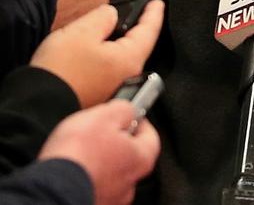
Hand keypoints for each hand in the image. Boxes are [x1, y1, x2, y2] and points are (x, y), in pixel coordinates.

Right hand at [31, 0, 163, 107]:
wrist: (38, 103)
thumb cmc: (61, 70)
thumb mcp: (83, 30)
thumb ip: (104, 16)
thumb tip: (112, 15)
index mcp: (129, 60)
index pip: (149, 31)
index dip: (154, 14)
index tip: (158, 4)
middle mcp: (126, 76)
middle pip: (138, 44)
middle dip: (138, 27)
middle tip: (139, 11)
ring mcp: (113, 87)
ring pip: (123, 56)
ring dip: (120, 40)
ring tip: (114, 26)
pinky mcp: (99, 93)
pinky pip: (110, 67)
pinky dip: (108, 54)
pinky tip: (97, 47)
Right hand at [38, 100, 159, 204]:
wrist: (49, 189)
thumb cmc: (77, 155)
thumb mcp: (106, 114)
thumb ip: (124, 109)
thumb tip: (129, 110)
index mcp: (139, 160)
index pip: (151, 138)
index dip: (141, 122)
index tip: (131, 114)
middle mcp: (128, 185)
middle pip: (129, 157)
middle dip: (116, 142)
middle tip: (101, 130)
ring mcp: (109, 198)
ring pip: (110, 173)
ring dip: (99, 161)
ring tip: (81, 150)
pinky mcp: (90, 204)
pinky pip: (92, 185)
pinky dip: (86, 176)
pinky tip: (72, 167)